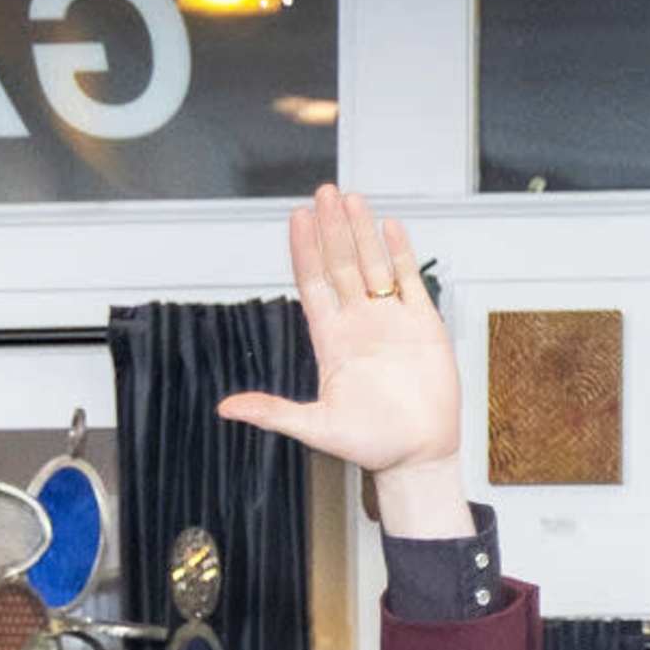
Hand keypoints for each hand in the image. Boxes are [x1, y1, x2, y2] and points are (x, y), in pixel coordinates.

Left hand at [216, 187, 468, 536]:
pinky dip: (400, 252)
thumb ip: (272, 413)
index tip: (297, 219)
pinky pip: (409, 280)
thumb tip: (226, 409)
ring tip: (351, 199)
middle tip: (323, 193)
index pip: (313, 285)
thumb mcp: (315, 429)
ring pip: (372, 265)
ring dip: (361, 232)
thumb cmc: (371, 446)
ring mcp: (390, 321)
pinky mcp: (423, 325)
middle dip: (331, 229)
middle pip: (340, 265)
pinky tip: (389, 227)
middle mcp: (358, 325)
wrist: (419, 456)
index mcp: (331, 342)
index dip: (304, 251)